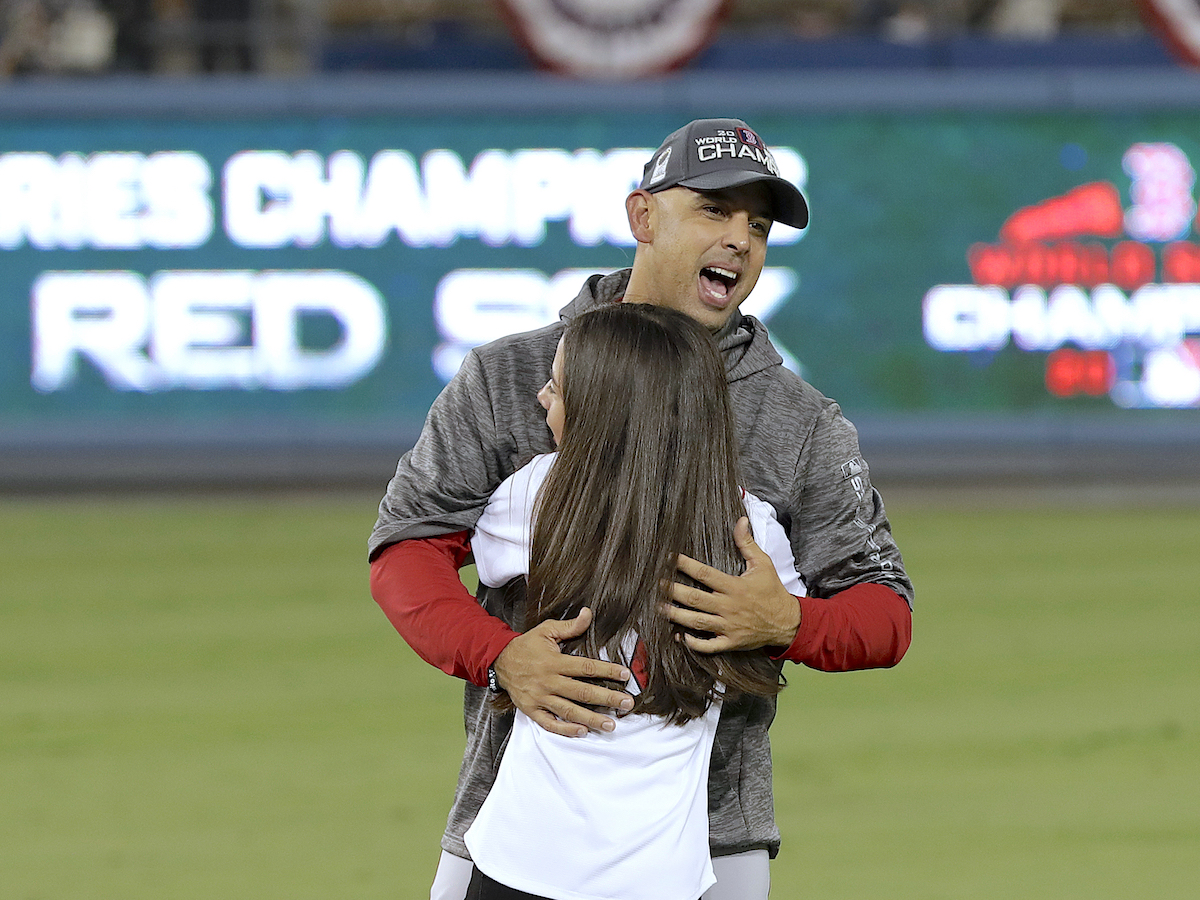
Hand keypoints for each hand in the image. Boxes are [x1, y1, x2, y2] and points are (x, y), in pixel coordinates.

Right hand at [492, 607, 634, 736]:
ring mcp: (540, 698)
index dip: (607, 671)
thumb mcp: (546, 630)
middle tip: (627, 703)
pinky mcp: (532, 710)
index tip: (625, 675)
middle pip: (582, 692)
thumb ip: (570, 626)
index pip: (586, 667)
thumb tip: (588, 613)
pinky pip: (550, 723)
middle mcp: (548, 681)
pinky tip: (582, 731)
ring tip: (610, 725)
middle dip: (607, 698)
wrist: (499, 661)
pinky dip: (566, 729)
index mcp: (554, 661)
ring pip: (569, 711)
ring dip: (592, 719)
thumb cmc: (526, 645)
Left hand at [664, 517, 800, 653]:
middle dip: (674, 592)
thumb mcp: (763, 564)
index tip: (670, 558)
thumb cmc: (772, 591)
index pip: (705, 574)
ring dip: (677, 616)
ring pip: (697, 622)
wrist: (788, 622)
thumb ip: (747, 543)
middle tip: (657, 585)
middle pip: (695, 599)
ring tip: (660, 608)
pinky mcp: (731, 642)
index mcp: (734, 587)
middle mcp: (729, 606)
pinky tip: (681, 636)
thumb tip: (740, 520)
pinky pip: (709, 646)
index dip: (685, 565)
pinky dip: (694, 643)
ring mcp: (729, 626)